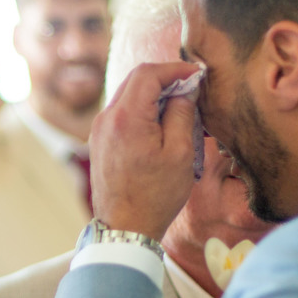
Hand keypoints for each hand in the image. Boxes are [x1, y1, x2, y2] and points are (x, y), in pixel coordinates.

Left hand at [90, 61, 201, 241]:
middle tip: (191, 89)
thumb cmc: (155, 196)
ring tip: (179, 109)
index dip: (176, 69)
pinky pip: (122, 113)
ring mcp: (99, 130)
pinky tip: (161, 125)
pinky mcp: (99, 141)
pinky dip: (142, 110)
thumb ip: (181, 114)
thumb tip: (184, 90)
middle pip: (136, 80)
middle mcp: (106, 118)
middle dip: (165, 78)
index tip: (197, 75)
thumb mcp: (180, 154)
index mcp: (126, 118)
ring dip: (154, 95)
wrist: (124, 228)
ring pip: (128, 95)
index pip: (149, 73)